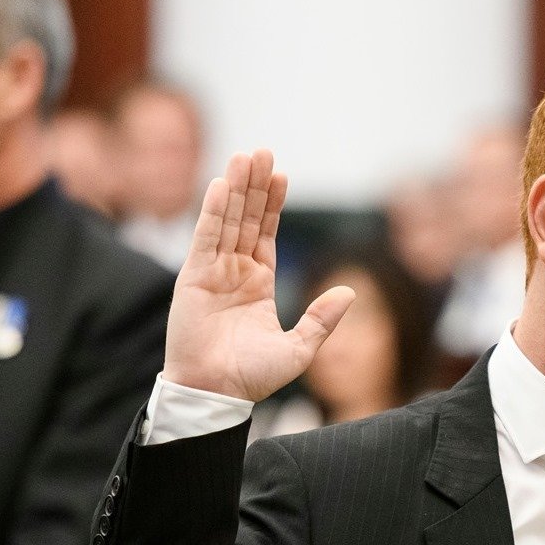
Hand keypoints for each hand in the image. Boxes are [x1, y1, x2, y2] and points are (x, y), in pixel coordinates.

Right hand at [163, 149, 354, 400]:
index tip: (283, 175)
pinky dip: (213, 212)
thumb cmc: (253, 377)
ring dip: (235, 188)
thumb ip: (322, 319)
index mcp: (259, 285)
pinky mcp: (193, 277)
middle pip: (246, 218)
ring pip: (227, 221)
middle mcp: (235, 273)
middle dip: (255, 185)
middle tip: (263, 151)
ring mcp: (213, 272)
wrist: (217, 393)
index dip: (274, 204)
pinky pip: (205, 238)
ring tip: (246, 156)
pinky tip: (221, 186)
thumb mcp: (300, 348)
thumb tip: (350, 291)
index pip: (267, 234)